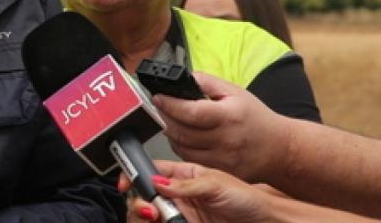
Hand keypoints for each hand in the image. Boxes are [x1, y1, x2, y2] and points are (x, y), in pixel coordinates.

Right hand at [120, 160, 274, 222]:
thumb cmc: (248, 199)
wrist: (264, 222)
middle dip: (138, 204)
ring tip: (160, 219)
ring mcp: (178, 215)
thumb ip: (185, 184)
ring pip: (146, 216)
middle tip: (152, 211)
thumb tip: (157, 182)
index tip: (125, 185)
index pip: (148, 171)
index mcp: (181, 175)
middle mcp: (176, 196)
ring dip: (144, 218)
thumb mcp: (217, 184)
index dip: (133, 176)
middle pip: (142, 197)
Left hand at [154, 72, 288, 182]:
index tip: (158, 97)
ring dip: (170, 133)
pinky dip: (181, 148)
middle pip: (181, 131)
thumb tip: (182, 78)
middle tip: (160, 107)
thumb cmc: (256, 118)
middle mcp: (225, 140)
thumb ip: (206, 82)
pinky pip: (190, 160)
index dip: (169, 104)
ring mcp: (222, 160)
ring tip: (171, 120)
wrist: (280, 149)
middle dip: (165, 117)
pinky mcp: (220, 172)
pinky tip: (183, 137)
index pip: (191, 113)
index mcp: (229, 116)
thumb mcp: (234, 92)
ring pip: (181, 148)